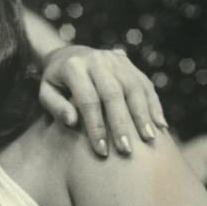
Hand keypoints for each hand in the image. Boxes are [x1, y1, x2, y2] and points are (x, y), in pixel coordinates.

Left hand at [39, 45, 166, 156]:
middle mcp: (97, 60)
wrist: (67, 54)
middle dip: (122, 123)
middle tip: (127, 150)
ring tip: (149, 139)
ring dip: (143, 114)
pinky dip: (154, 105)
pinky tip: (161, 125)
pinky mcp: (129, 63)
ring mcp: (115, 59)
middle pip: (114, 93)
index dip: (95, 126)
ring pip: (134, 87)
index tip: (101, 150)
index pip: (88, 99)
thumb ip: (56, 106)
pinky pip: (145, 83)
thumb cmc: (54, 83)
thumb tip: (73, 121)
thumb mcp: (46, 93)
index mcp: (74, 67)